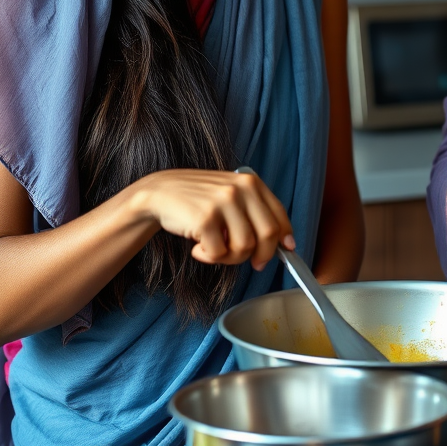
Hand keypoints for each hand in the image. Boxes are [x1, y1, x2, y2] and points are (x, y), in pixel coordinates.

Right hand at [129, 168, 294, 270]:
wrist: (160, 192)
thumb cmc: (199, 199)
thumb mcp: (232, 195)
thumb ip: (256, 213)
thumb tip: (287, 244)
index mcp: (251, 183)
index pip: (279, 215)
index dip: (284, 238)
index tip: (285, 251)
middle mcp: (240, 189)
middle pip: (268, 234)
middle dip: (261, 255)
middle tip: (252, 262)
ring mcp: (223, 203)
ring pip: (244, 248)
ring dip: (229, 258)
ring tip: (213, 248)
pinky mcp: (205, 219)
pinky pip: (219, 254)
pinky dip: (209, 258)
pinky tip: (197, 247)